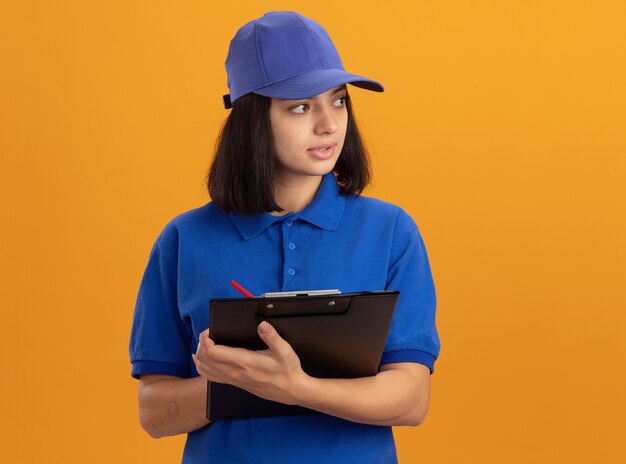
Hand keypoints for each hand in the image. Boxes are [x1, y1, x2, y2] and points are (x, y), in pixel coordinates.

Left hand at [192, 321, 307, 405]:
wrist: (290, 390)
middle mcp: (234, 372)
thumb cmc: (287, 370)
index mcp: (244, 362)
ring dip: (200, 356)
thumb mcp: (284, 350)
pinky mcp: (234, 383)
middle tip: (208, 334)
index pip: (212, 352)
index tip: (210, 330)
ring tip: (205, 344)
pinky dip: (203, 367)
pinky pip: (211, 377)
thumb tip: (262, 325)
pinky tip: (203, 360)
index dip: (206, 339)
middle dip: (201, 344)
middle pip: (204, 359)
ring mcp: (233, 379)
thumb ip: (272, 337)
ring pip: (204, 369)